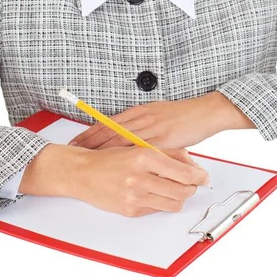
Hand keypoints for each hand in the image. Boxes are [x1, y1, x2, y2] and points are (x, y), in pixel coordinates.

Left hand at [68, 94, 220, 149]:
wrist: (205, 112)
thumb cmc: (183, 114)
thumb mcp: (157, 113)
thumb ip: (141, 122)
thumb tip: (125, 131)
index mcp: (139, 111)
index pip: (109, 122)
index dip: (90, 132)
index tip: (75, 141)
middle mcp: (142, 118)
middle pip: (109, 130)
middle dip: (89, 141)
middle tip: (72, 151)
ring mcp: (152, 128)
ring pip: (121, 139)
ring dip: (102, 150)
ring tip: (86, 159)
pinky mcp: (163, 139)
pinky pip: (141, 149)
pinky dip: (126, 157)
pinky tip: (117, 165)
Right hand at [76, 145, 210, 216]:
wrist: (82, 172)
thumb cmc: (111, 157)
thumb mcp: (140, 146)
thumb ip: (168, 152)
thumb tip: (191, 163)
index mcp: (145, 156)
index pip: (184, 172)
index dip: (199, 176)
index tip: (204, 176)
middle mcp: (140, 177)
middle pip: (183, 191)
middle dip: (191, 188)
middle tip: (192, 183)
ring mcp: (135, 196)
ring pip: (173, 204)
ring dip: (179, 197)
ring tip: (176, 188)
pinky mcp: (131, 210)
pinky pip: (157, 209)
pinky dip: (161, 202)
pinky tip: (156, 192)